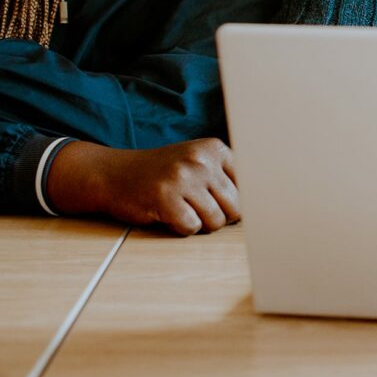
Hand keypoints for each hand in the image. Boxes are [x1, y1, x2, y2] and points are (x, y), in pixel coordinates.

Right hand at [46, 138, 240, 235]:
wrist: (112, 173)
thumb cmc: (162, 173)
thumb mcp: (196, 162)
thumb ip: (226, 177)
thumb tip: (263, 208)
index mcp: (214, 149)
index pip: (249, 186)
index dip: (239, 203)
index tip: (228, 206)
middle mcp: (201, 160)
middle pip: (236, 207)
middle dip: (221, 217)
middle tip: (199, 210)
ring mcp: (182, 178)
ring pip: (216, 221)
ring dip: (201, 225)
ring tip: (183, 210)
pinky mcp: (165, 198)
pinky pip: (191, 228)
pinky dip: (181, 228)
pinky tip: (168, 214)